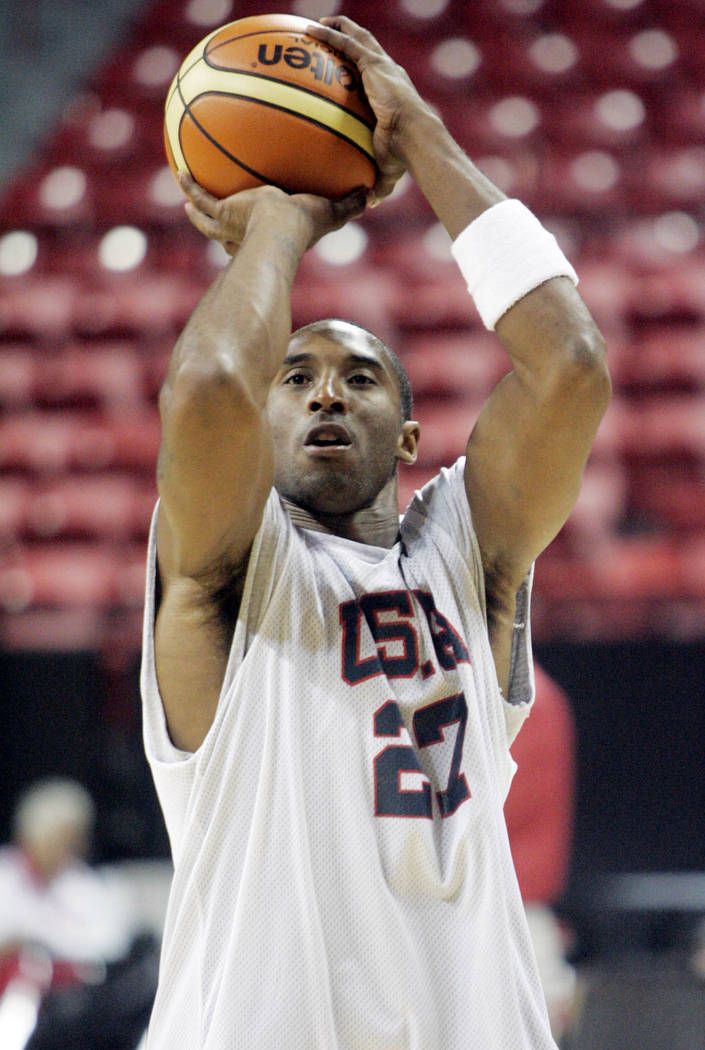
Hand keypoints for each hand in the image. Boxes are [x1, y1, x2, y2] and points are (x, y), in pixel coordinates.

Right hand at [179, 174, 366, 253]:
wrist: (280, 228)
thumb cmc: (306, 225)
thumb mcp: (331, 211)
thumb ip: (349, 203)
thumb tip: (372, 193)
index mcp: (270, 237)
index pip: (263, 237)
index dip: (259, 234)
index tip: (255, 225)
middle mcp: (247, 237)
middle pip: (230, 235)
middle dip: (223, 227)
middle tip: (216, 216)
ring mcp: (230, 227)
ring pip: (208, 220)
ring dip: (198, 211)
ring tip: (186, 201)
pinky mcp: (221, 214)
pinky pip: (202, 199)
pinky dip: (191, 188)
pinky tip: (181, 171)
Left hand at [306, 16, 428, 203]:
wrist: (414, 137)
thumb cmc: (404, 155)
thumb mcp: (386, 170)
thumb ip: (377, 183)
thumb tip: (367, 203)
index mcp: (391, 94)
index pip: (373, 76)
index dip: (360, 67)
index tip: (345, 66)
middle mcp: (387, 74)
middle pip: (366, 50)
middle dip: (349, 38)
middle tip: (329, 33)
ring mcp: (381, 67)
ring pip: (357, 38)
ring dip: (339, 28)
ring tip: (318, 24)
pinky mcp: (374, 64)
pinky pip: (347, 44)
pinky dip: (330, 34)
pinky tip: (312, 29)